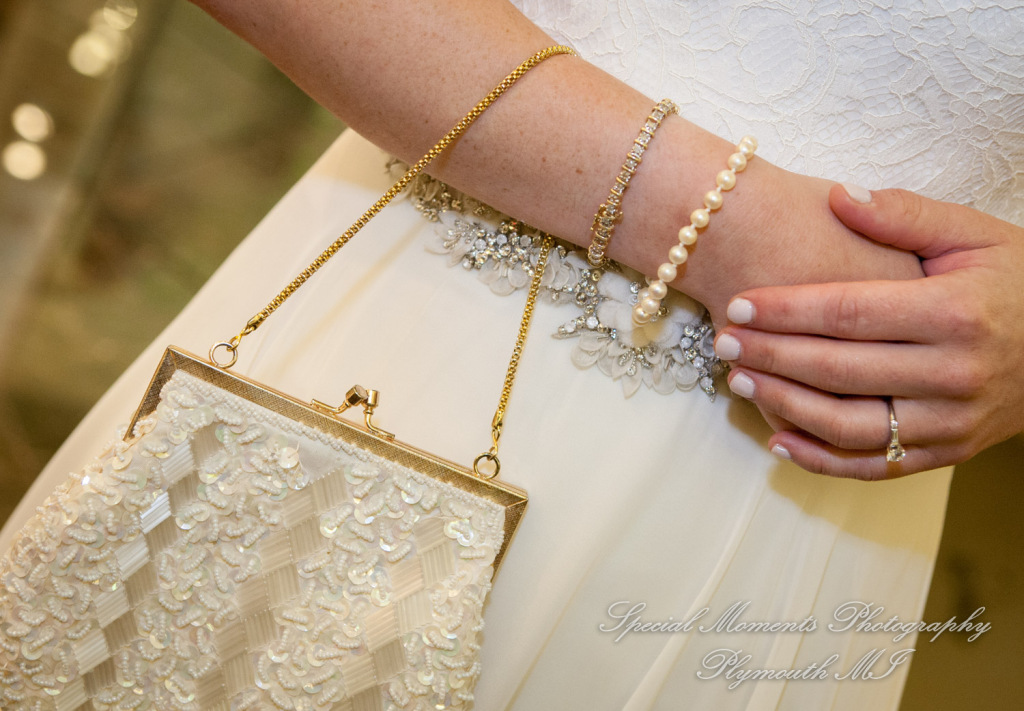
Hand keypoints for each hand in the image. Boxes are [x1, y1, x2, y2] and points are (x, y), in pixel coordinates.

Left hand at [714, 184, 1023, 478]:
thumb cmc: (1017, 281)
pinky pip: (875, 466)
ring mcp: (952, 422)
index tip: (739, 303)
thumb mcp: (975, 234)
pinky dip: (822, 459)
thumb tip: (840, 197)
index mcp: (956, 313)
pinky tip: (776, 440)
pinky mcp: (949, 452)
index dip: (788, 310)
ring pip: (849, 425)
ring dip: (784, 406)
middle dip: (771, 354)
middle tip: (722, 339)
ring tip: (737, 379)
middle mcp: (954, 373)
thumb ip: (907, 216)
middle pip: (839, 370)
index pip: (850, 313)